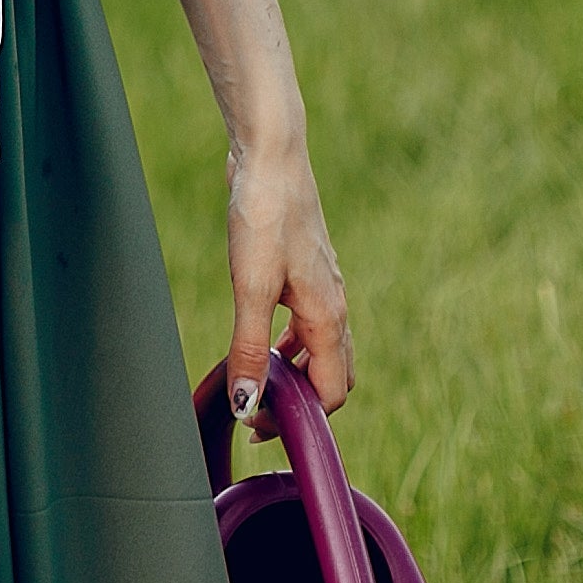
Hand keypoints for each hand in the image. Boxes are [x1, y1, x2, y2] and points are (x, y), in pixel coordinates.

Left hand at [223, 142, 352, 441]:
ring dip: (296, 372)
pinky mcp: (305, 269)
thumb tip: (248, 405)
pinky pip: (307, 322)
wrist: (270, 157)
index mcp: (328, 317)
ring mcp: (322, 286)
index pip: (333, 391)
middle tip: (258, 412)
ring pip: (321, 348)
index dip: (301, 418)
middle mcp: (334, 305)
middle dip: (304, 401)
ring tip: (258, 382)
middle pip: (333, 373)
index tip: (258, 425)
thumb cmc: (264, 217)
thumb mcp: (250, 288)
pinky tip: (262, 338)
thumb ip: (250, 348)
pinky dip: (290, 343)